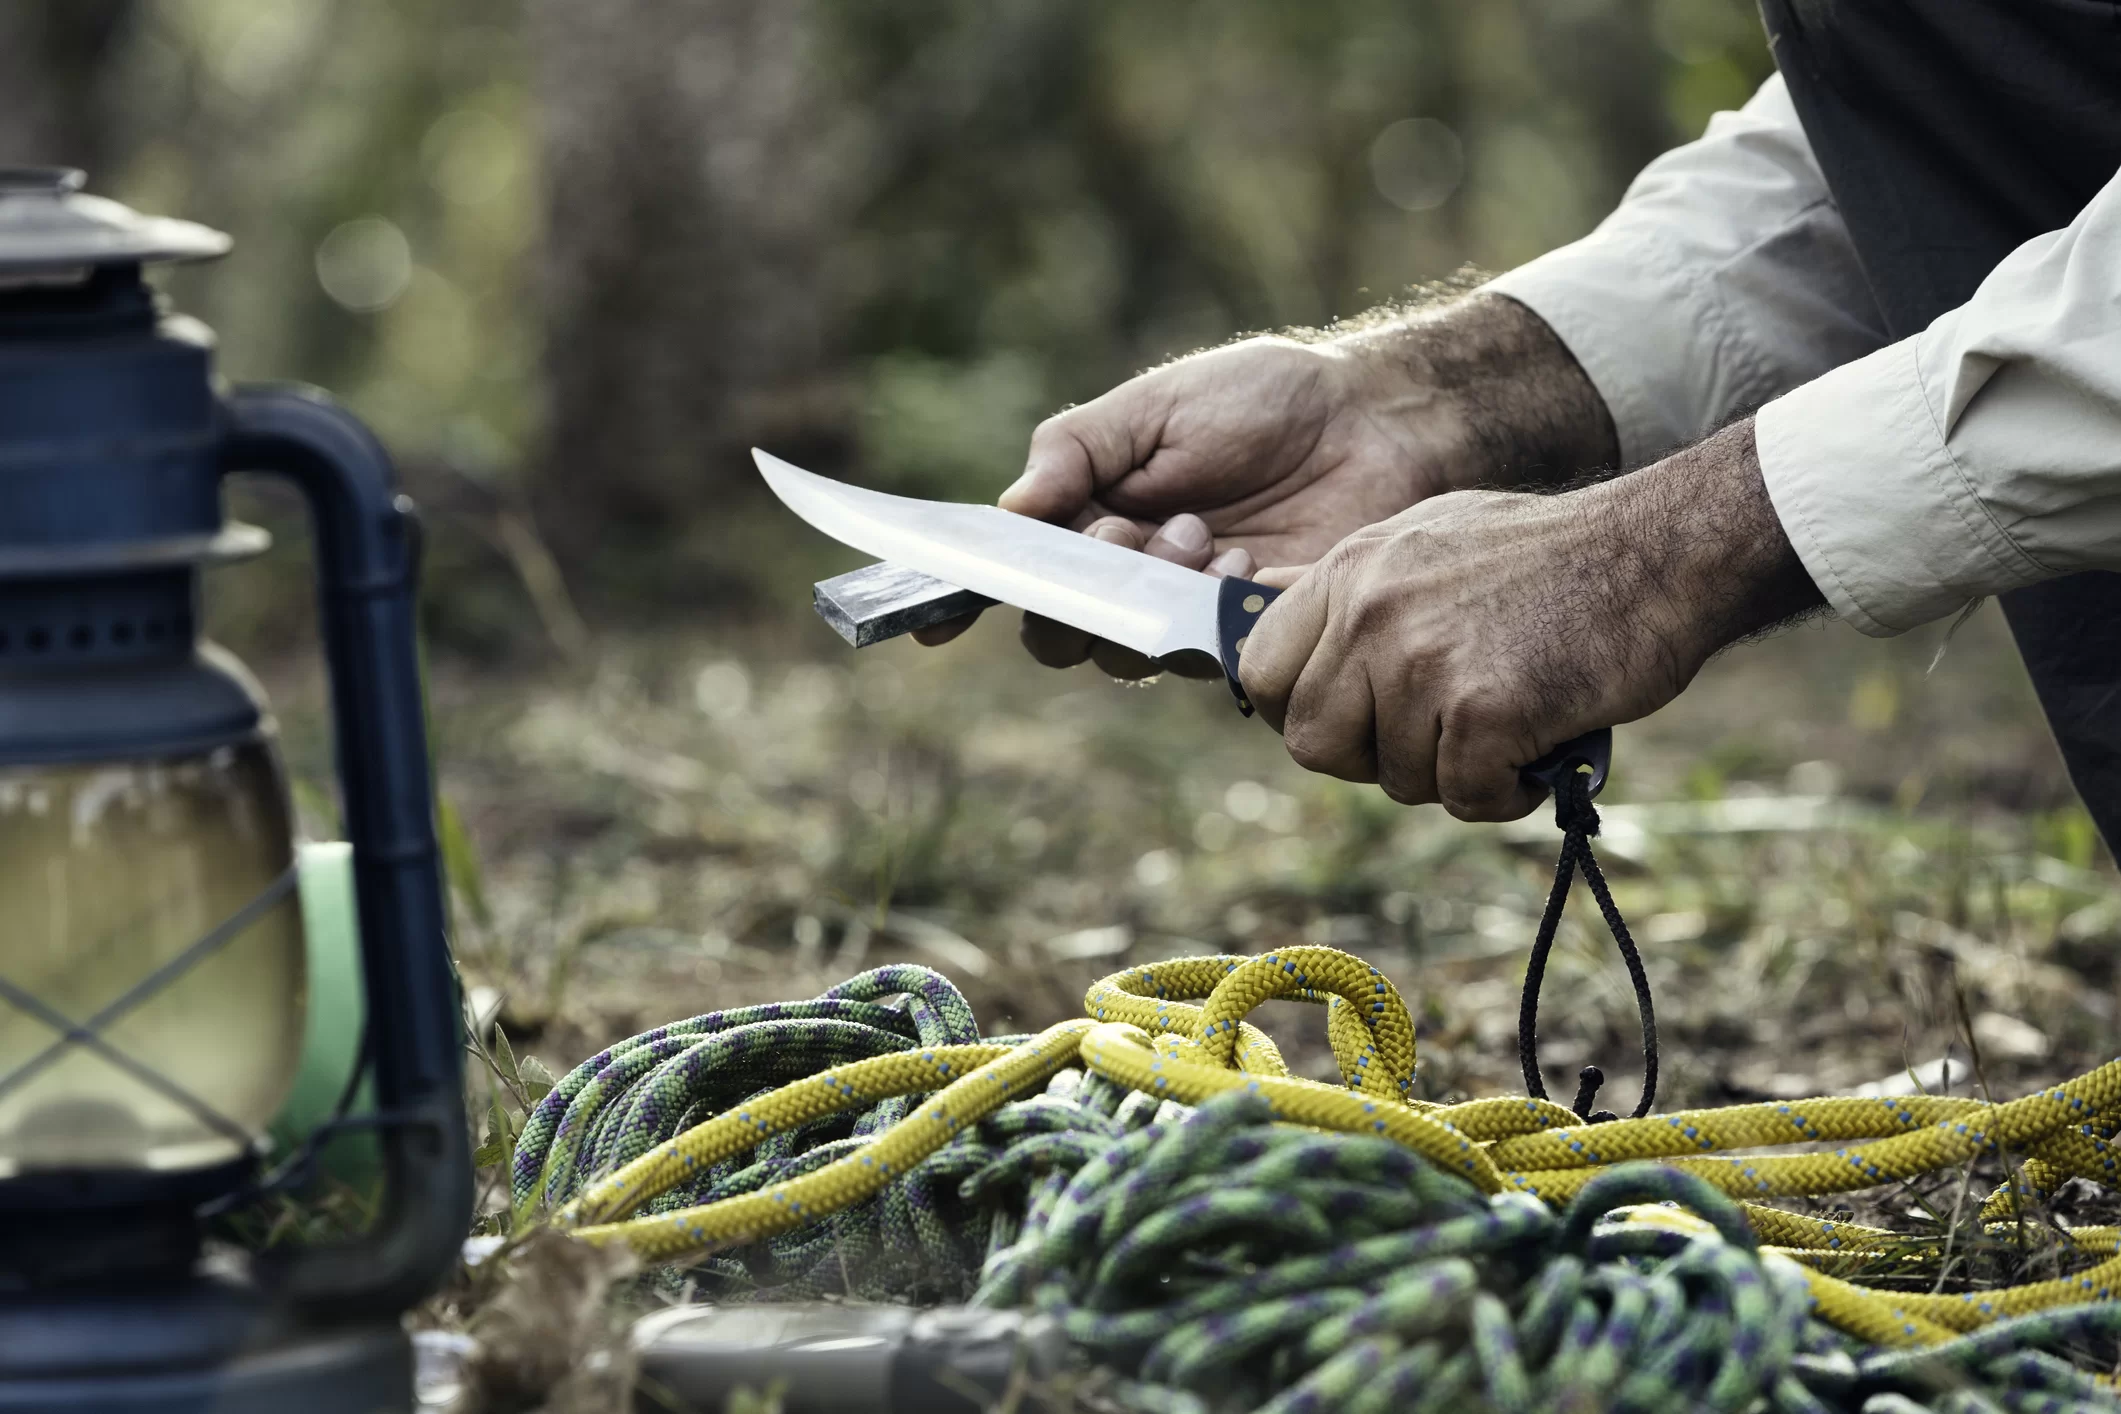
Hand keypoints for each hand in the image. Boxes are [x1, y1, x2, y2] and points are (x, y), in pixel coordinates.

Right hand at [913, 295, 1617, 678]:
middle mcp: (1132, 582)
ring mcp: (1191, 617)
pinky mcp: (1255, 640)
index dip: (964, 602)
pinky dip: (1214, 604)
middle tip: (1123, 532)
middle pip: (1061, 634)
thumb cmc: (1263, 403)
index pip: (1016, 578)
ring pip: (1127, 651)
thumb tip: (1010, 511)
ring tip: (1198, 531)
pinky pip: (1206, 654)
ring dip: (1148, 589)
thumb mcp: (1152, 406)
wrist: (1377, 420)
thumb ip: (1074, 451)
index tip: (930, 623)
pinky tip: (1247, 557)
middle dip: (1078, 587)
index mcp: (1092, 523)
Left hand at [1238, 419, 1823, 820]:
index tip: (1354, 720)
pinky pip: (1466, 797)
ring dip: (1455, 773)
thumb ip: (1347, 586)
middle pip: (1312, 744)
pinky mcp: (1485, 709)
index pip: (1260, 671)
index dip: (1299, 712)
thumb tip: (1255, 605)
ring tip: (1511, 721)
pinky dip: (1508, 792)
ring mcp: (1423, 661)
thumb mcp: (1425, 538)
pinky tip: (1541, 746)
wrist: (1662, 551)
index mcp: (1349, 569)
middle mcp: (1372, 611)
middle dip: (1372, 759)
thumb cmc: (1551, 554)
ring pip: (1395, 779)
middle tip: (1439, 736)